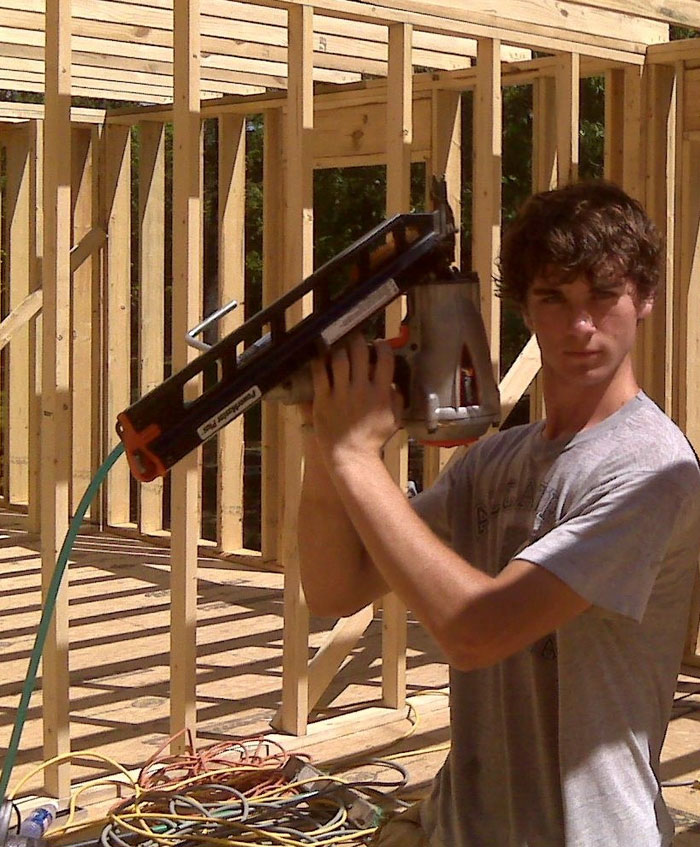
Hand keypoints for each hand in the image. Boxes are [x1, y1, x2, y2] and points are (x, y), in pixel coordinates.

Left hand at [309, 333, 403, 465]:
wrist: (351, 456)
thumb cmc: (373, 440)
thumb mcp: (394, 420)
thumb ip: (396, 399)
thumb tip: (394, 382)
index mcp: (380, 393)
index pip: (384, 359)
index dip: (382, 346)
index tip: (378, 343)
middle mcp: (361, 389)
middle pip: (359, 353)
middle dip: (358, 340)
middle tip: (355, 337)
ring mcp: (340, 393)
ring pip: (339, 358)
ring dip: (340, 347)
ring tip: (339, 345)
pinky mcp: (323, 399)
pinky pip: (320, 373)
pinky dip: (321, 361)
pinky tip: (322, 356)